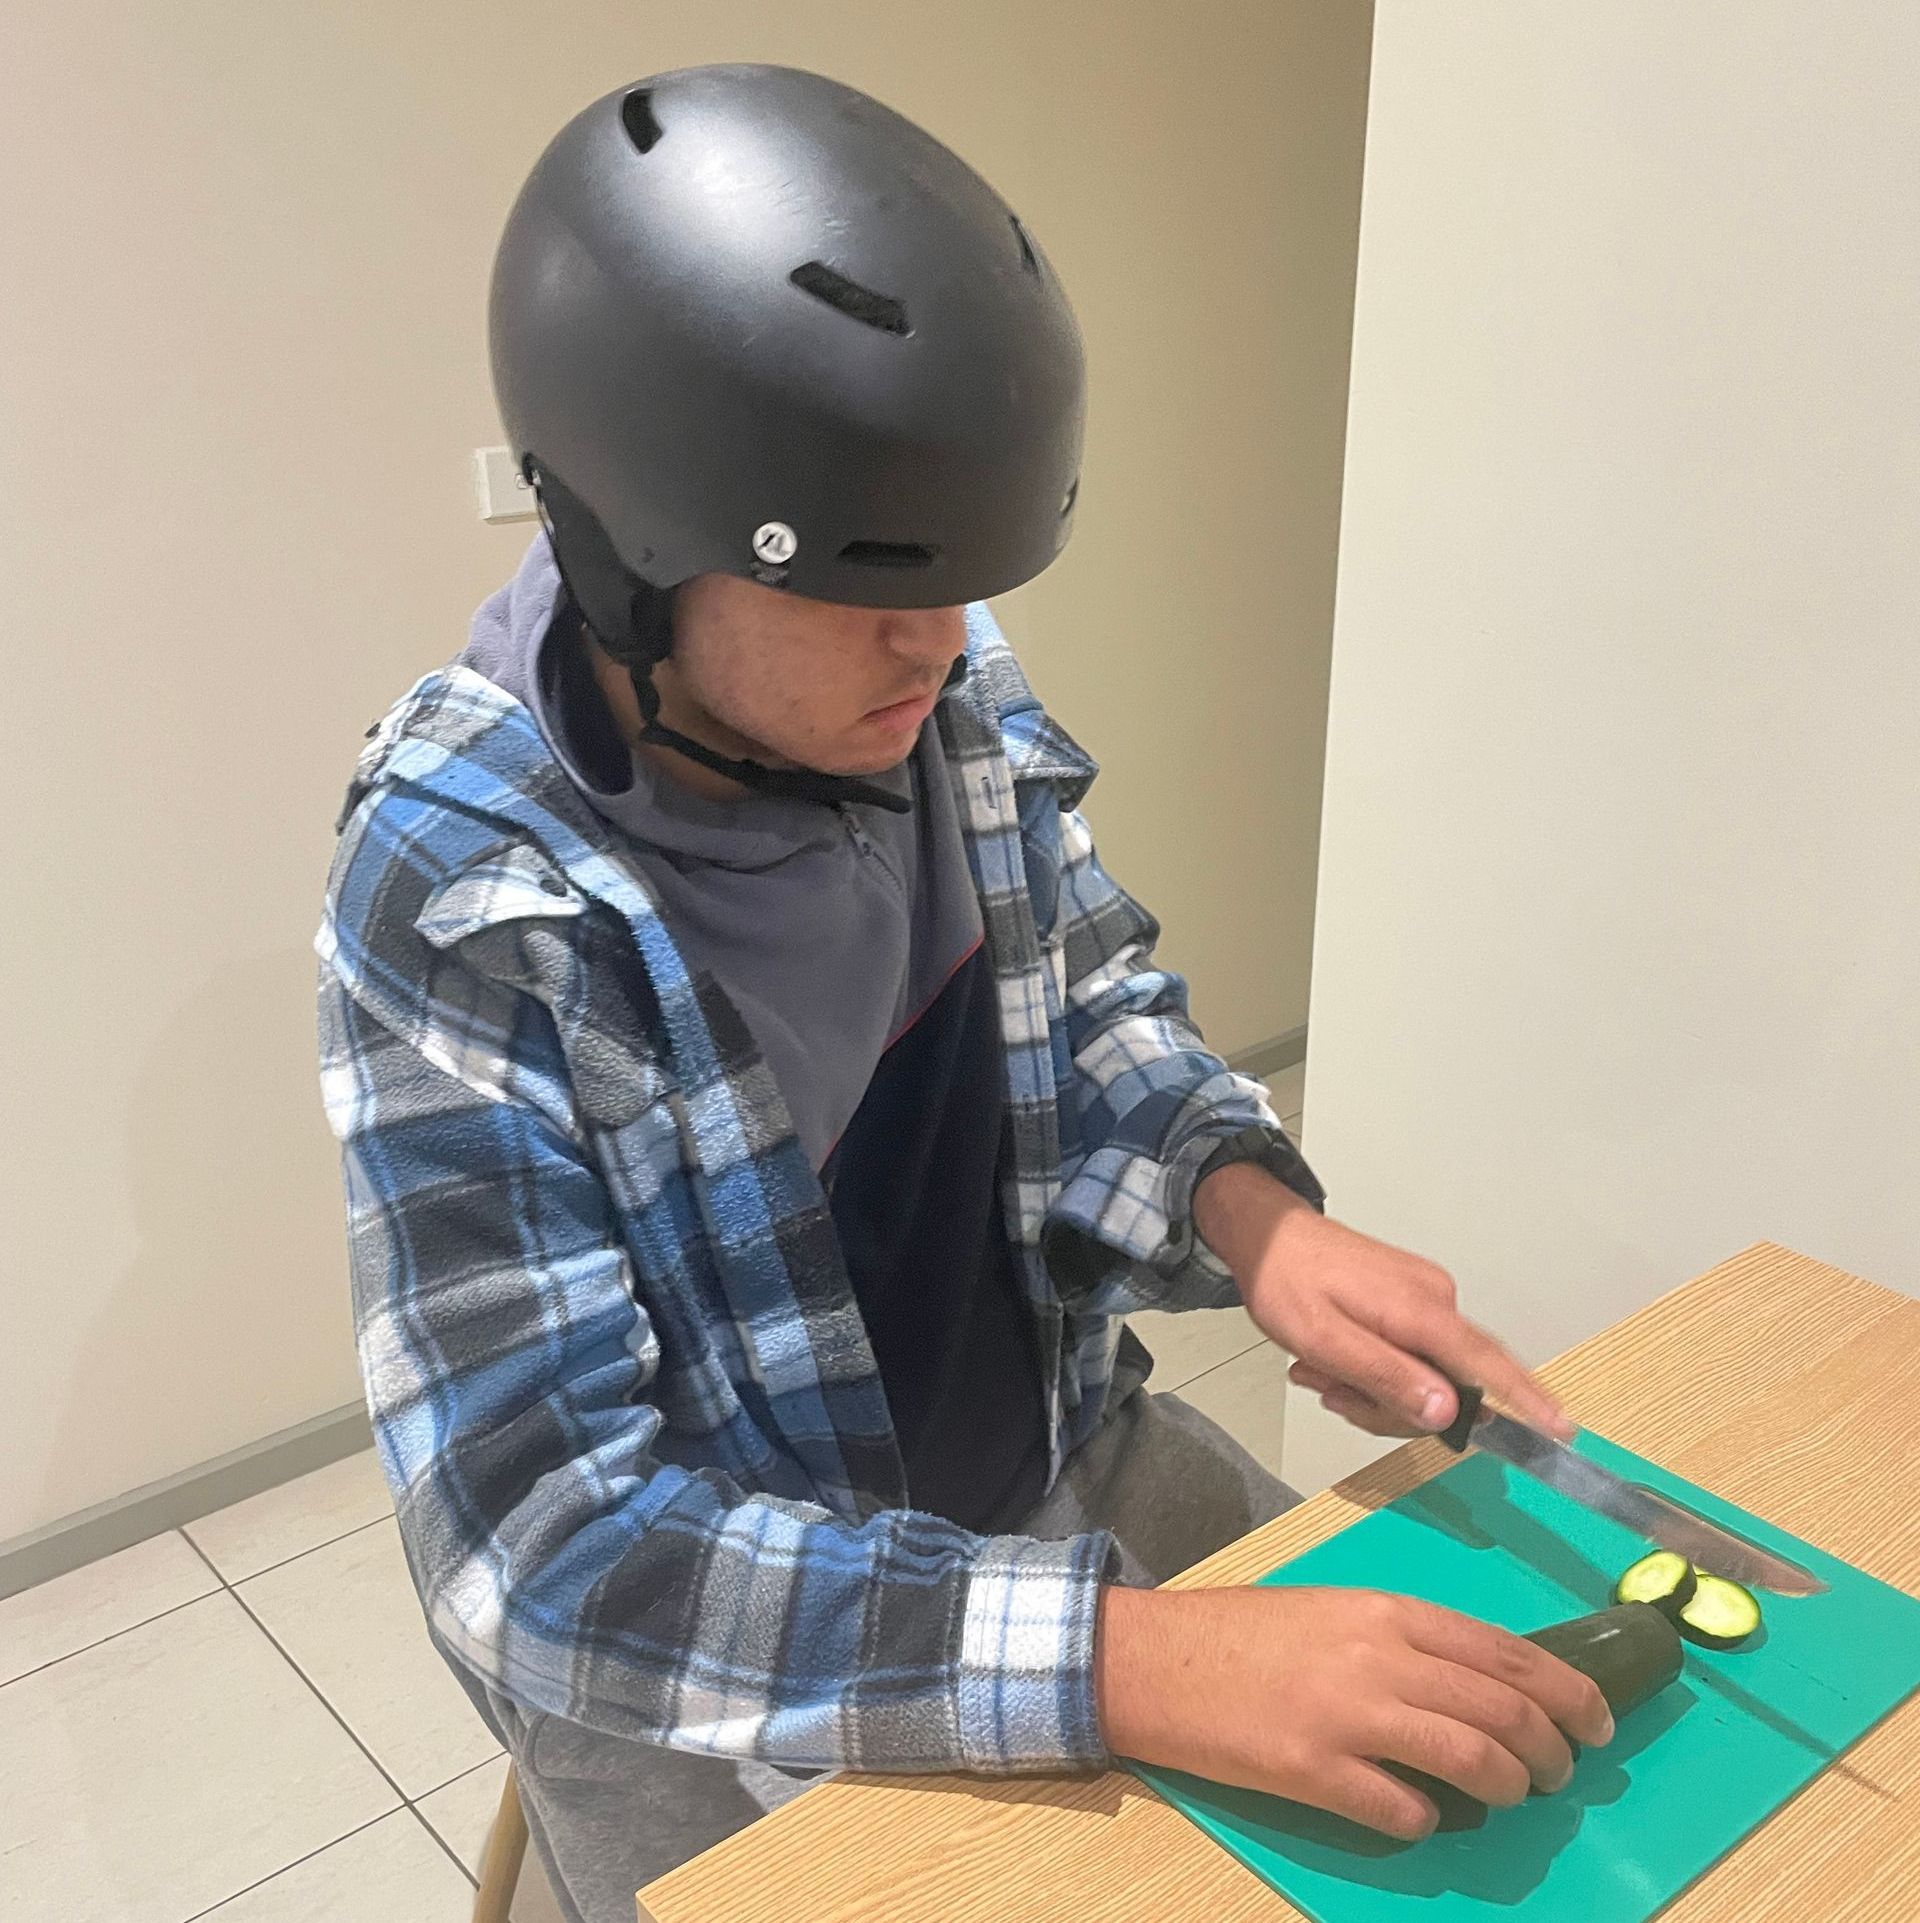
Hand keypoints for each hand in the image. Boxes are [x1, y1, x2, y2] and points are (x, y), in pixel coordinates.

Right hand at [1095, 1585, 1614, 1838]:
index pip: (1507, 1651)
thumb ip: (1405, 1642)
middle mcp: (1379, 1656)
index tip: (1599, 1720)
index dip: (1568, 1691)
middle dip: (1552, 1749)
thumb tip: (1481, 1687)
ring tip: (1512, 1797)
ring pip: (1472, 1758)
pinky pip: (1403, 1809)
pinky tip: (1420, 1817)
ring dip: (1508, 1786)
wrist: (1156, 1660)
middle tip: (1561, 1773)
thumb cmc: (1244, 1633)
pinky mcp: (1315, 1771)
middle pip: (1504, 1707)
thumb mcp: (1335, 1613)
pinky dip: (1427, 1821)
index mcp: (1387, 1611)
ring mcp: (1348, 1715)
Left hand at [1191, 1164, 1571, 1439]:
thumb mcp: (1325, 1341)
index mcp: (1419, 1310)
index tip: (1561, 1428)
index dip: (1525, 1400)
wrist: (1268, 1234)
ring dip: (1374, 1387)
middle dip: (1391, 1405)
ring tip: (1323, 1370)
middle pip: (1449, 1385)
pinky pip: (1412, 1355)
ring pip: (1425, 1375)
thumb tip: (1447, 1411)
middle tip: (1334, 1393)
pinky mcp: (1413, 1300)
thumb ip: (1387, 1377)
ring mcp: (1426, 1298)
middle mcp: (1435, 1300)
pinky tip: (1336, 1360)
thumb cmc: (1286, 1280)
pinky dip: (1376, 1368)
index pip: (1487, 1363)